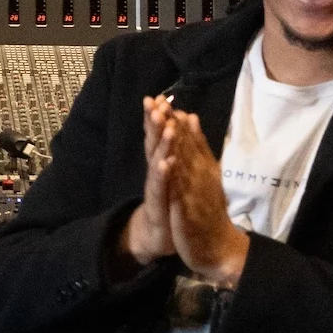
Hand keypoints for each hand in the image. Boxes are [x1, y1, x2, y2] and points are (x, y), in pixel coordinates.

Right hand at [117, 97, 180, 266]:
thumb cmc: (167, 202)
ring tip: (165, 126)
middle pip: (153, 144)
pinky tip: (166, 164)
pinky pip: (160, 188)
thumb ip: (172, 148)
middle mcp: (155, 173)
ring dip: (160, 144)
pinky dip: (162, 175)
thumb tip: (179, 120)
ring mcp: (156, 189)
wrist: (157, 236)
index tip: (158, 96)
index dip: (158, 117)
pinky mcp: (158, 206)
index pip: (158, 136)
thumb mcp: (171, 174)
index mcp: (161, 163)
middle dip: (154, 123)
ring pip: (156, 163)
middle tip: (154, 103)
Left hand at [165, 112, 248, 283]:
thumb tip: (191, 117)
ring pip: (184, 167)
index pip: (188, 140)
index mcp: (203, 167)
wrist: (219, 247)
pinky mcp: (189, 213)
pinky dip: (175, 180)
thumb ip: (199, 146)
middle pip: (185, 148)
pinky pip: (181, 193)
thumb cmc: (209, 208)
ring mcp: (195, 194)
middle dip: (173, 125)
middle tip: (161, 103)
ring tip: (167, 125)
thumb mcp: (205, 173)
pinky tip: (167, 167)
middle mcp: (200, 177)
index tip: (162, 99)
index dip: (174, 120)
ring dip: (176, 146)